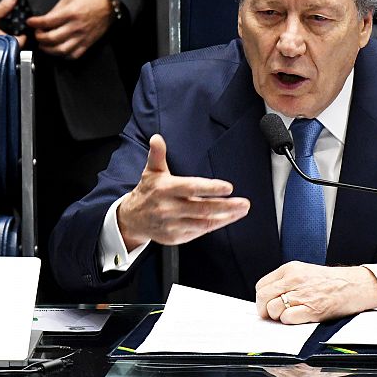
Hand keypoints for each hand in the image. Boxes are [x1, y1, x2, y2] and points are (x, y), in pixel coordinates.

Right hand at [0, 0, 26, 47]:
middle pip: (13, 49)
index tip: (23, 34)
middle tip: (14, 35)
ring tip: (2, 39)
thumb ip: (2, 7)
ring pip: (4, 52)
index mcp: (0, 39)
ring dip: (5, 46)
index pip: (20, 43)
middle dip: (15, 42)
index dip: (23, 38)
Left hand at [25, 0, 113, 58]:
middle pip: (51, 38)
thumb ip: (56, 9)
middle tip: (36, 34)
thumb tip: (43, 19)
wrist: (108, 5)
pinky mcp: (87, 44)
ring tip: (43, 44)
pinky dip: (62, 56)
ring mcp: (82, 37)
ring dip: (48, 49)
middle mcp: (76, 27)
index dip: (35, 23)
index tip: (30, 22)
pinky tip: (57, 50)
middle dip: (39, 37)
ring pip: (60, 50)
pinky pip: (72, 55)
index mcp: (70, 13)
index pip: (47, 21)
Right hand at [117, 134, 250, 249]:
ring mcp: (172, 224)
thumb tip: (157, 138)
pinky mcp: (176, 237)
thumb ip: (157, 155)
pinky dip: (215, 225)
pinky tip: (227, 219)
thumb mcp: (151, 172)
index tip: (228, 187)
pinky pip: (199, 231)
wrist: (133, 218)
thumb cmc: (148, 192)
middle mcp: (168, 208)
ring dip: (225, 218)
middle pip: (202, 208)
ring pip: (203, 223)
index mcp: (165, 189)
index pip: (191, 188)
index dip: (210, 188)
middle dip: (226, 206)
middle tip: (243, 203)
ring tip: (241, 210)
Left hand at [255, 261, 376, 323]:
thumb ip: (285, 281)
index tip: (265, 304)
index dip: (261, 298)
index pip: (262, 285)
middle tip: (270, 315)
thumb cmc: (330, 281)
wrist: (354, 285)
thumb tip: (268, 296)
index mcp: (290, 269)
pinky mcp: (312, 309)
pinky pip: (288, 318)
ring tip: (287, 315)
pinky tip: (297, 318)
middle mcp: (294, 280)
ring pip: (273, 308)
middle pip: (263, 297)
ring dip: (277, 316)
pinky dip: (288, 321)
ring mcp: (303, 294)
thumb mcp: (303, 271)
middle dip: (264, 309)